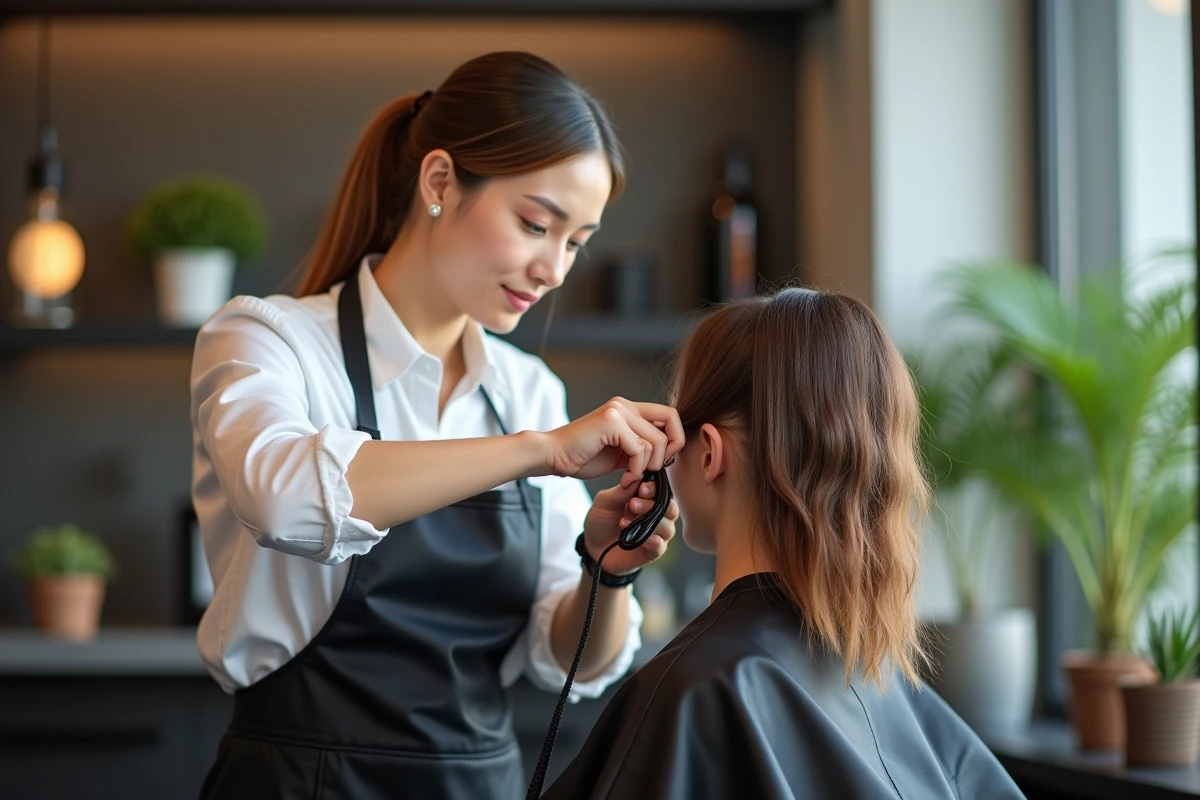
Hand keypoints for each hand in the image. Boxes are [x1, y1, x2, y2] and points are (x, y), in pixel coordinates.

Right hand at [540, 398, 683, 485]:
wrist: (553, 456)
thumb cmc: (582, 456)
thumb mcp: (620, 452)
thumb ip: (640, 448)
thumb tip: (667, 456)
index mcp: (628, 409)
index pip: (669, 414)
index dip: (674, 438)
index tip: (663, 460)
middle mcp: (624, 405)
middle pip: (671, 419)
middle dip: (670, 449)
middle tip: (654, 468)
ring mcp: (617, 411)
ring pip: (657, 439)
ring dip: (649, 465)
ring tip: (634, 476)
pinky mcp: (611, 422)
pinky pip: (640, 448)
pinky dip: (637, 468)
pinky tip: (626, 476)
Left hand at [582, 476, 678, 575]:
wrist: (592, 547)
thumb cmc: (601, 521)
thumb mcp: (605, 502)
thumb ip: (621, 491)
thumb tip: (636, 477)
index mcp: (647, 499)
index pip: (660, 490)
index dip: (654, 488)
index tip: (642, 488)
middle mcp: (657, 515)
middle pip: (668, 507)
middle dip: (651, 504)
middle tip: (632, 504)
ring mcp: (657, 534)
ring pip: (667, 526)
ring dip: (648, 522)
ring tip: (624, 522)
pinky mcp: (653, 551)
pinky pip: (660, 545)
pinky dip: (652, 540)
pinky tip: (641, 538)